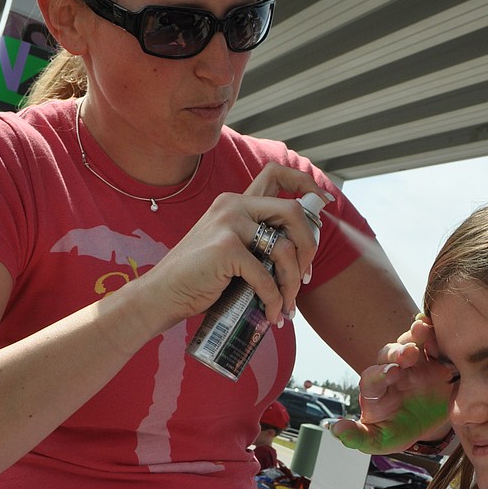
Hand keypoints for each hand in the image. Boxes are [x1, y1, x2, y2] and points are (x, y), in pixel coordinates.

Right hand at [135, 164, 327, 337]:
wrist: (161, 295)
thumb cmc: (199, 279)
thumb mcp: (232, 251)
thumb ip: (257, 243)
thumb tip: (301, 257)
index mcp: (235, 202)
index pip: (277, 174)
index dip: (306, 185)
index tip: (325, 204)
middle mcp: (233, 204)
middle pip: (293, 212)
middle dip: (309, 247)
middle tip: (305, 277)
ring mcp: (229, 224)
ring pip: (284, 248)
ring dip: (293, 283)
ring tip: (287, 306)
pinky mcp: (225, 248)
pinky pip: (266, 276)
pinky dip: (273, 300)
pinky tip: (271, 314)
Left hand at [332, 316, 452, 454]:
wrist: (428, 426)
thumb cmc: (396, 431)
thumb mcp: (379, 440)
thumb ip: (358, 436)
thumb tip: (335, 430)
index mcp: (375, 390)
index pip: (371, 379)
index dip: (379, 375)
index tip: (392, 374)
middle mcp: (392, 371)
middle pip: (388, 355)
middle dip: (397, 352)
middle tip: (409, 354)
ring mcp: (412, 363)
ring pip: (409, 342)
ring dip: (414, 335)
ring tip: (422, 330)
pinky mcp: (433, 360)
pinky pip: (432, 342)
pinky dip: (434, 333)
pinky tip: (438, 328)